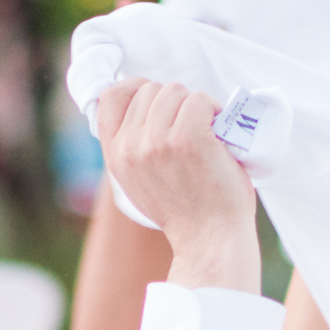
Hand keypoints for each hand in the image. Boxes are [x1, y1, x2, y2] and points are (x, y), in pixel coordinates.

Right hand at [95, 78, 257, 292]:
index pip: (110, 97)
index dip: (135, 88)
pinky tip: (220, 135)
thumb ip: (134, 149)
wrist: (211, 240)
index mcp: (116, 156)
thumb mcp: (140, 183)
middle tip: (194, 131)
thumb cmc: (187, 212)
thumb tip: (141, 112)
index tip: (158, 101)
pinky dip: (215, 111)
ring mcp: (159, 141)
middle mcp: (131, 147)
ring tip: (208, 136)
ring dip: (197, 107)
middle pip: (150, 90)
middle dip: (176, 103)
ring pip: (176, 92)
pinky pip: (200, 100)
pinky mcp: (189, 138)